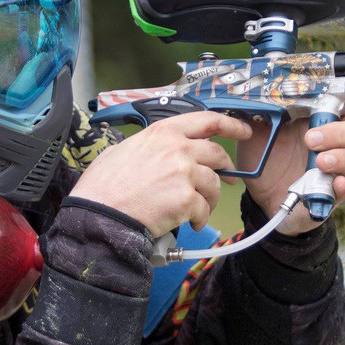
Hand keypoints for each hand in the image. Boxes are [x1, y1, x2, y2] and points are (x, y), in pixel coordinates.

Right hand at [69, 112, 252, 237]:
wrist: (100, 215)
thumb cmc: (104, 187)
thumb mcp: (123, 150)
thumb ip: (148, 145)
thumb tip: (155, 151)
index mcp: (162, 132)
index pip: (206, 120)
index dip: (230, 124)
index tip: (244, 130)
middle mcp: (177, 148)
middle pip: (217, 154)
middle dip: (226, 169)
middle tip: (228, 180)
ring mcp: (184, 173)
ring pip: (214, 184)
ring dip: (209, 199)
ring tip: (194, 211)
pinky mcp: (187, 199)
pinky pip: (205, 208)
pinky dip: (199, 218)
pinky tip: (187, 223)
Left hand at [240, 100, 344, 235]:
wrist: (257, 191)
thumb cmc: (263, 155)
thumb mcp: (258, 130)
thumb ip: (265, 112)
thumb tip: (266, 96)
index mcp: (319, 123)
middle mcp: (332, 145)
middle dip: (338, 133)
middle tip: (311, 139)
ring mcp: (333, 170)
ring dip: (340, 158)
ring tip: (319, 162)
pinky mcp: (329, 193)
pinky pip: (344, 190)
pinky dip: (343, 187)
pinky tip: (336, 183)